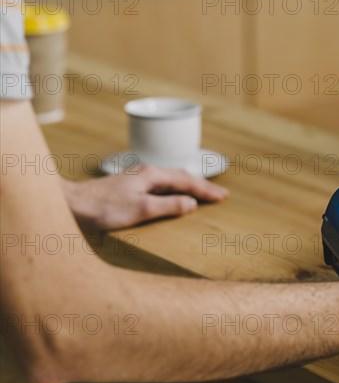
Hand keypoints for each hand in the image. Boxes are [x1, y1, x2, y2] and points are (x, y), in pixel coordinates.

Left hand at [62, 165, 228, 230]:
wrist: (70, 204)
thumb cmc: (102, 208)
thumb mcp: (140, 210)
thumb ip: (168, 206)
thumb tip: (191, 203)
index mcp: (152, 175)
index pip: (187, 181)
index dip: (206, 190)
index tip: (223, 196)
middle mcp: (146, 172)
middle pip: (181, 176)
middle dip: (202, 185)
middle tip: (220, 195)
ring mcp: (137, 177)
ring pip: (171, 179)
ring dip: (189, 186)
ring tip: (203, 193)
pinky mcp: (130, 185)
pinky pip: (161, 184)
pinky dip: (175, 189)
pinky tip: (173, 195)